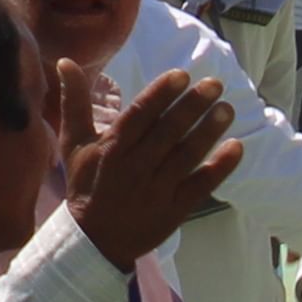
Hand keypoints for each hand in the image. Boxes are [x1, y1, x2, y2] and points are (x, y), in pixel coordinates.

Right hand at [66, 65, 243, 268]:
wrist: (94, 240)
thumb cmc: (86, 184)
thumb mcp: (73, 143)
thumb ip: (75, 102)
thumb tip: (66, 61)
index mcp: (112, 148)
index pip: (140, 115)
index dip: (161, 94)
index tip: (182, 75)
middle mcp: (135, 167)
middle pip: (168, 132)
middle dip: (193, 106)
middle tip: (215, 84)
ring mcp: (157, 190)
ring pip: (187, 156)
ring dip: (209, 131)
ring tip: (227, 109)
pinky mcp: (175, 210)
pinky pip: (201, 185)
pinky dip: (220, 167)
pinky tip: (236, 146)